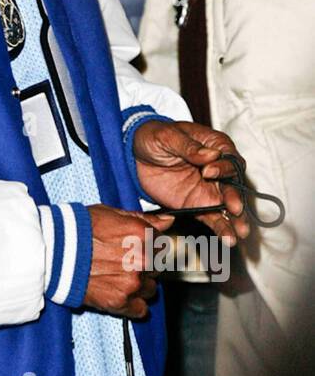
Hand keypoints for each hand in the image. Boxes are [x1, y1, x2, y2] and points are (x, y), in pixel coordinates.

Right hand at [83, 205, 174, 317]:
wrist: (52, 252)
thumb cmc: (77, 230)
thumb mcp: (111, 214)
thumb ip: (144, 219)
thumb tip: (166, 222)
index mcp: (142, 235)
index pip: (163, 245)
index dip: (150, 247)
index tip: (139, 249)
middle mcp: (141, 259)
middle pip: (158, 268)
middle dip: (145, 266)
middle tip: (123, 262)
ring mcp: (131, 282)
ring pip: (150, 290)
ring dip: (139, 285)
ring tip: (117, 277)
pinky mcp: (120, 301)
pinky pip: (140, 309)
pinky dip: (131, 304)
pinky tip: (118, 292)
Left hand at [132, 119, 249, 243]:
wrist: (135, 155)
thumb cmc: (155, 137)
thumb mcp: (168, 136)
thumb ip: (189, 146)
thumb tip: (211, 155)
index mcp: (215, 146)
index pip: (228, 158)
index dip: (222, 167)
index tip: (208, 173)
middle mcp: (219, 169)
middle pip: (233, 184)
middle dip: (235, 197)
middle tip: (235, 208)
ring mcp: (210, 188)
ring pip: (228, 205)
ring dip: (236, 219)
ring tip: (240, 232)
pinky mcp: (199, 204)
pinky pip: (213, 217)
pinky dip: (222, 228)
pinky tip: (229, 239)